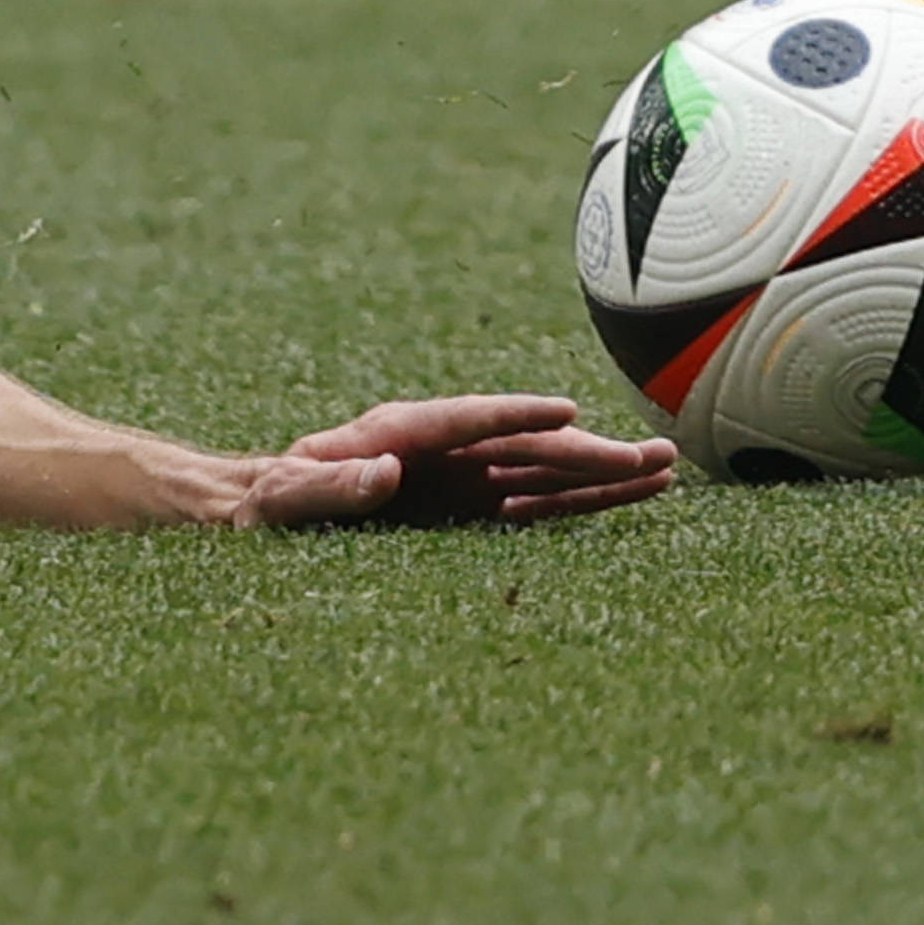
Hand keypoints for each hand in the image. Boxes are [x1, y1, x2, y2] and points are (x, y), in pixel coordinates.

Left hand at [240, 394, 675, 528]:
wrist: (260, 511)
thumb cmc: (266, 504)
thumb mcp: (283, 502)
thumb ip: (329, 487)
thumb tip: (384, 473)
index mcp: (395, 432)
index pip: (470, 421)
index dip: (520, 417)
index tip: (571, 413)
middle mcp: (438, 448)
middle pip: (525, 446)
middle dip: (591, 453)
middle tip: (658, 457)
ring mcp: (456, 476)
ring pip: (539, 474)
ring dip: (598, 475)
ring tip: (663, 472)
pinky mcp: (462, 507)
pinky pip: (526, 504)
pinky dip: (569, 503)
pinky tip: (613, 500)